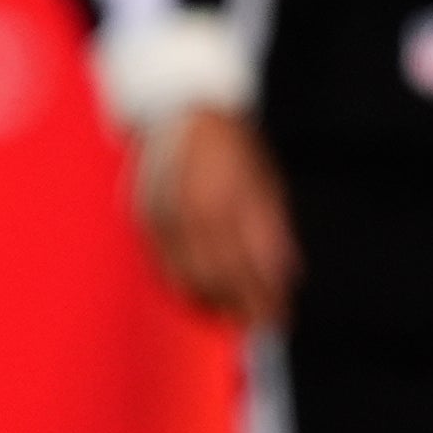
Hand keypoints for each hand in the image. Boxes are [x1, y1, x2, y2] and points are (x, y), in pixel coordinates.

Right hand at [139, 106, 298, 327]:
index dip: (266, 298)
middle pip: (221, 278)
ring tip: (228, 316)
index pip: (252, 267)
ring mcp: (167, 215)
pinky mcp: (146, 216)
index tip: (279, 317)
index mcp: (232, 201)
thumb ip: (274, 230)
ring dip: (210, 302)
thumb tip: (286, 276)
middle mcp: (197, 211)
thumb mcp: (266, 182)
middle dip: (240, 306)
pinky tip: (196, 294)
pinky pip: (162, 262)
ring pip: (188, 276)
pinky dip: (180, 283)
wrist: (179, 107)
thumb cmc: (231, 145)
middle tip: (257, 325)